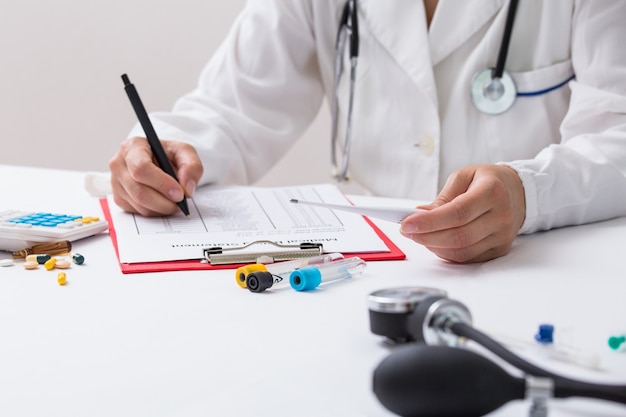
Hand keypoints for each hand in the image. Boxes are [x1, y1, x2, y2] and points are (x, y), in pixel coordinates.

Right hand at [109, 137, 203, 215]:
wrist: (160, 161)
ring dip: (162, 208)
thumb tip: (187, 188)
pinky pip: (138, 212)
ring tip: (175, 202)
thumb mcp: (185, 152)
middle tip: (180, 203)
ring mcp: (116, 182)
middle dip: (164, 202)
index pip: (141, 168)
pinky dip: (155, 212)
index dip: (161, 184)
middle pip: (139, 191)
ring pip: (139, 204)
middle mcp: (119, 164)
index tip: (179, 193)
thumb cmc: (169, 155)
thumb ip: (192, 166)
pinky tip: (163, 203)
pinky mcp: (119, 198)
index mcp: (133, 147)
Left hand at [400, 164, 525, 262]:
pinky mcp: (499, 249)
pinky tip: (435, 243)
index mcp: (492, 192)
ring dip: (434, 246)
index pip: (458, 213)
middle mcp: (502, 216)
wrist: (517, 191)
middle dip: (426, 236)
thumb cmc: (486, 181)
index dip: (430, 222)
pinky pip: (468, 258)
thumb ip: (442, 198)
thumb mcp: (463, 177)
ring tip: (419, 236)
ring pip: (462, 251)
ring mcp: (503, 236)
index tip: (406, 224)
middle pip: (459, 236)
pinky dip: (447, 253)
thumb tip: (421, 215)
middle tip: (407, 231)